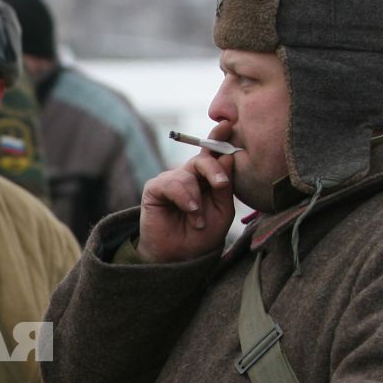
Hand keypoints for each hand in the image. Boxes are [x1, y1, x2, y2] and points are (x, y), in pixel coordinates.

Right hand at [139, 127, 237, 262]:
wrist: (180, 257)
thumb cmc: (203, 235)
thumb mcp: (222, 210)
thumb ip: (225, 185)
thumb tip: (227, 156)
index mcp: (209, 178)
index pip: (215, 153)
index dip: (220, 138)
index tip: (227, 125)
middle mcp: (190, 175)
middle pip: (203, 158)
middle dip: (214, 169)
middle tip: (221, 185)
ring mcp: (172, 180)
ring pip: (187, 173)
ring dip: (196, 198)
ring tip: (198, 219)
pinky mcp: (155, 188)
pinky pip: (170, 183)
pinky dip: (183, 197)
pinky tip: (189, 210)